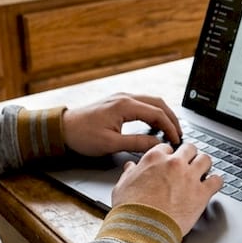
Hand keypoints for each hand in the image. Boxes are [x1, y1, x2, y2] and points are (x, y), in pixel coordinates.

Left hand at [63, 93, 182, 156]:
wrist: (62, 128)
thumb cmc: (83, 136)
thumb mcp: (111, 143)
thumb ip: (137, 143)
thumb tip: (157, 144)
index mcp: (125, 105)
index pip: (158, 114)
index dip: (170, 128)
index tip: (176, 140)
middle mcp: (125, 97)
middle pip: (158, 103)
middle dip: (172, 119)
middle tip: (179, 134)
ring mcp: (121, 98)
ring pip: (151, 101)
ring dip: (163, 114)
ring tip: (170, 129)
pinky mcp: (117, 102)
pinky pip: (142, 103)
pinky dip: (153, 112)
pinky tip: (154, 123)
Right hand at [112, 143, 220, 234]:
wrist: (143, 228)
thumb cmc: (131, 209)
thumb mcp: (122, 186)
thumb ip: (129, 173)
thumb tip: (131, 168)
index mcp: (154, 159)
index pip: (167, 147)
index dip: (169, 155)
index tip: (170, 161)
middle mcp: (174, 164)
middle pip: (189, 149)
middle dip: (189, 155)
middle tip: (188, 164)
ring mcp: (190, 177)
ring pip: (205, 160)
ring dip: (204, 165)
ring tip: (203, 171)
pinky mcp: (201, 193)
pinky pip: (217, 181)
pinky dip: (216, 182)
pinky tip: (213, 185)